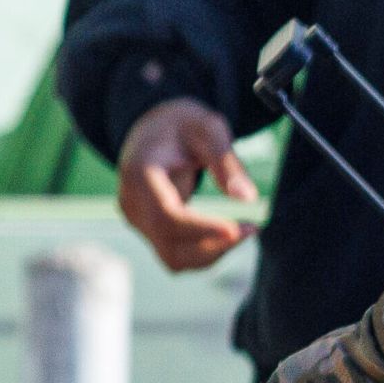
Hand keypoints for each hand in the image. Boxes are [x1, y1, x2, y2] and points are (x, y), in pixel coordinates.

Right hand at [116, 96, 257, 273]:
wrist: (155, 129)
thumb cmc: (184, 124)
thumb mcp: (208, 129)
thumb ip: (227, 161)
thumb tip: (248, 198)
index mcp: (140, 173)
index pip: (166, 215)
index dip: (201, 228)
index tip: (236, 230)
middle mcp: (131, 201)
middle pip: (170, 243)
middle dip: (214, 244)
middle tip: (252, 228)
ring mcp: (136, 220)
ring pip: (173, 258)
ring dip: (212, 254)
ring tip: (244, 231)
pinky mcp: (148, 231)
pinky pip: (176, 256)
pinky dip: (205, 252)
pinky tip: (228, 234)